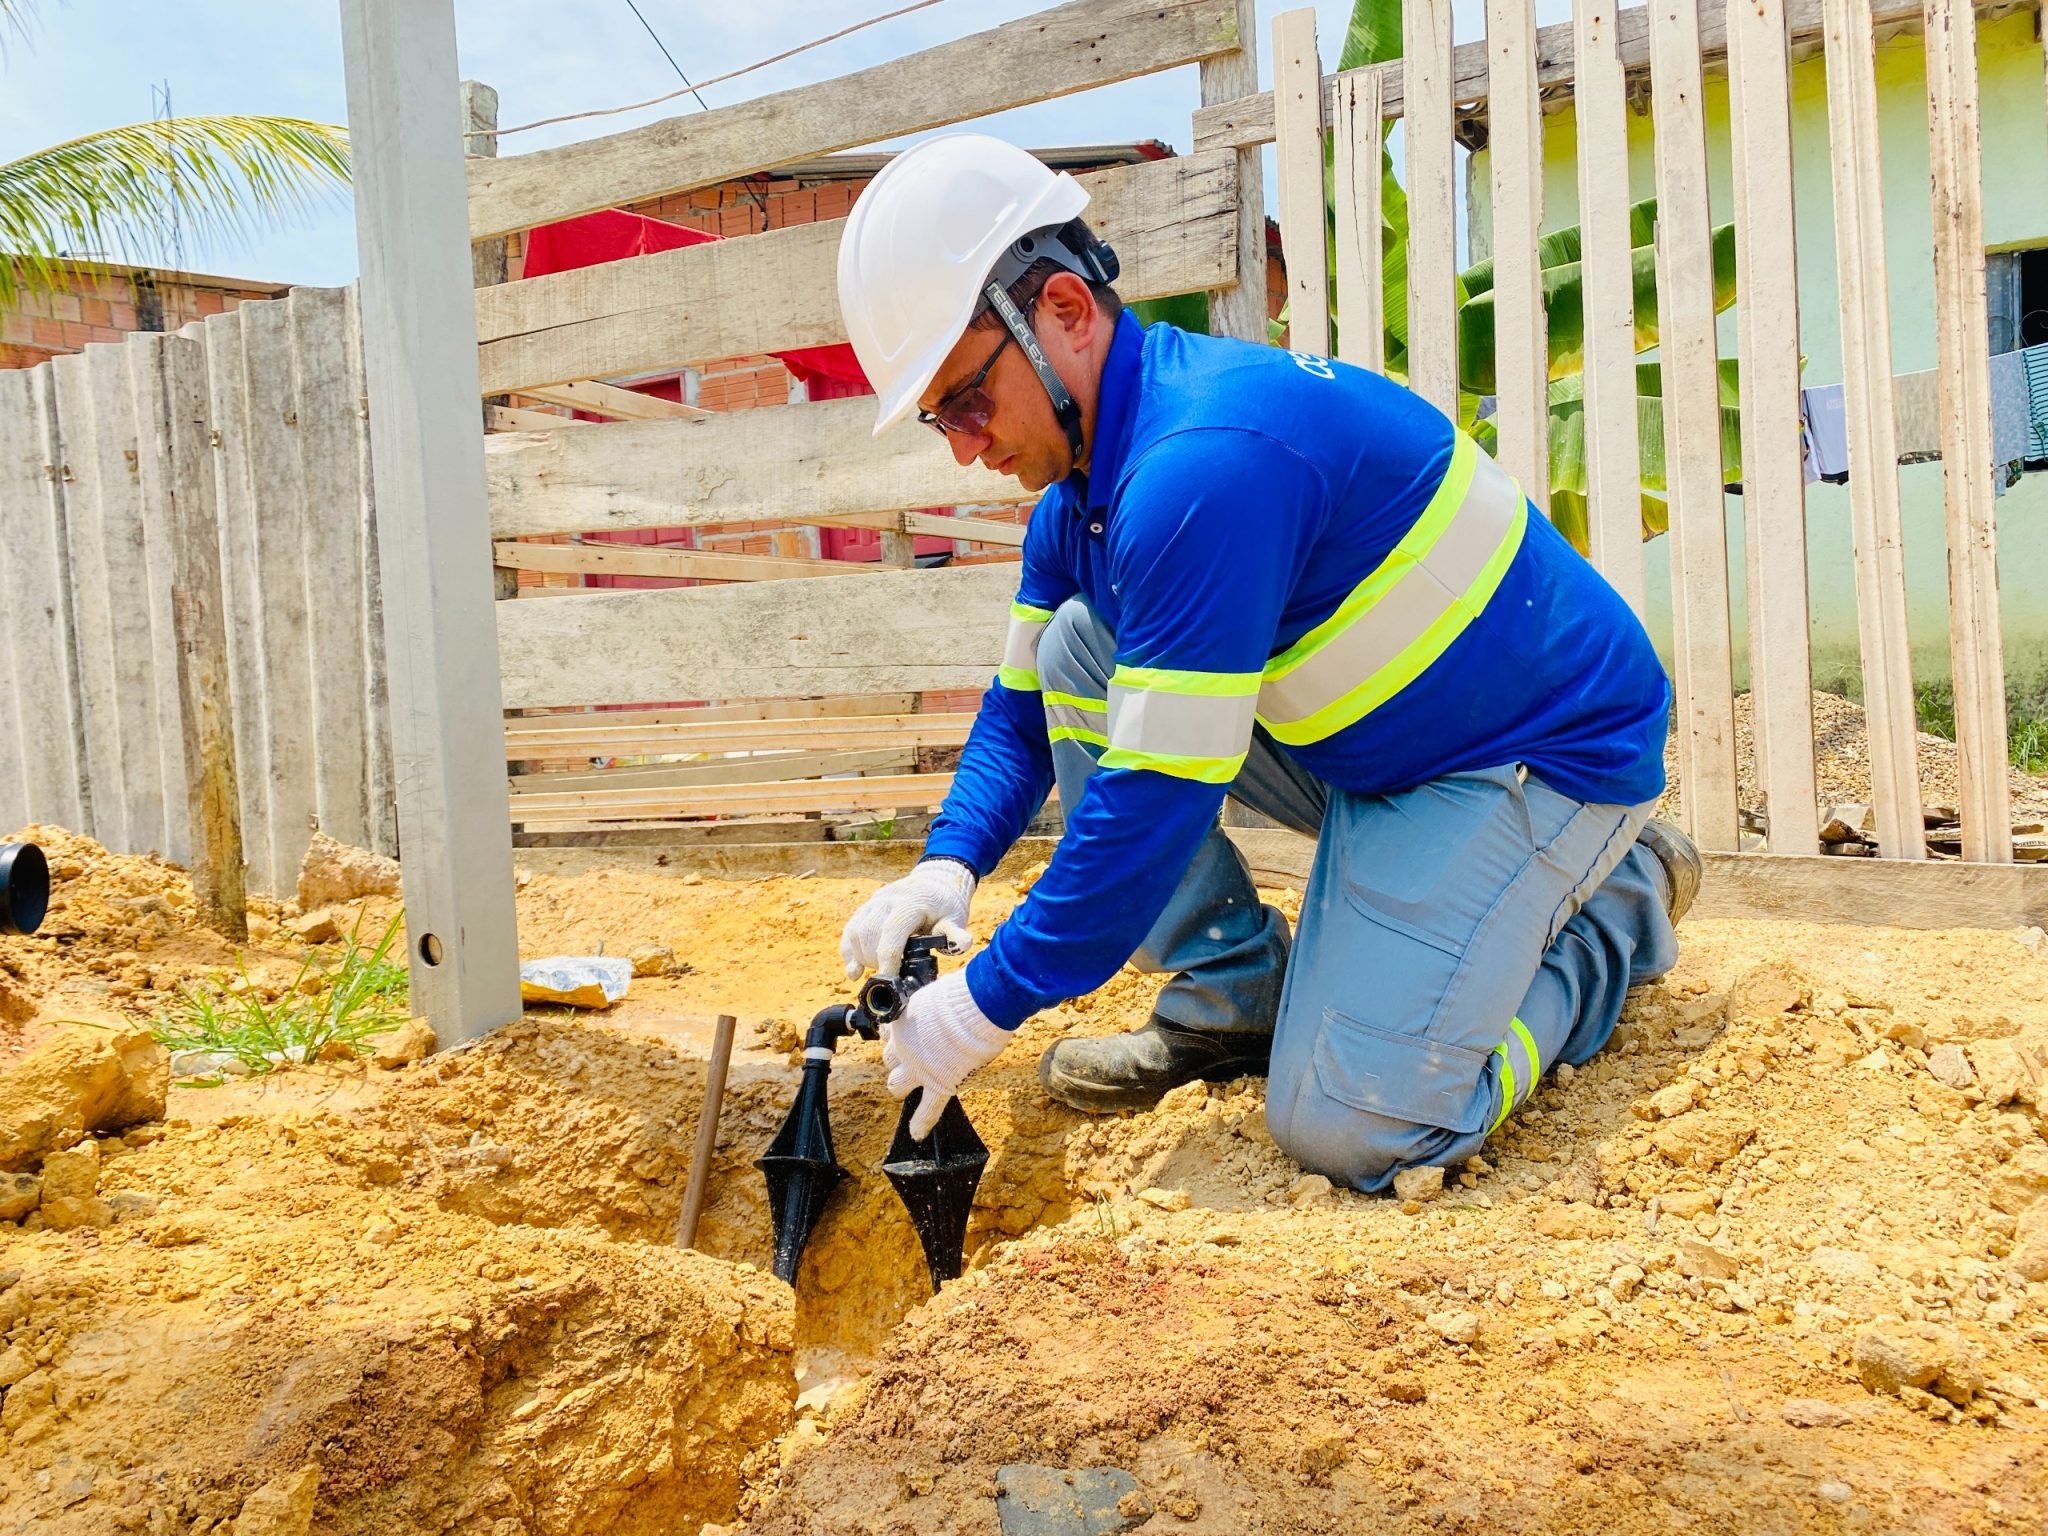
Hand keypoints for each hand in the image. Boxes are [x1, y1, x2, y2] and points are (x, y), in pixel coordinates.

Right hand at [840, 857, 976, 980]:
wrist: (935, 883)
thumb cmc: (946, 906)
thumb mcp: (954, 918)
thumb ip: (954, 933)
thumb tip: (965, 943)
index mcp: (911, 902)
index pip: (892, 931)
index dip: (887, 959)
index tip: (889, 981)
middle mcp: (888, 898)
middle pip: (869, 934)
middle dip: (875, 960)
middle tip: (891, 975)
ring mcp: (874, 901)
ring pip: (856, 932)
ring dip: (861, 957)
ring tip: (878, 970)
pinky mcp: (866, 907)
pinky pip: (850, 930)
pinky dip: (849, 951)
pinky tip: (854, 970)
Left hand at [882, 970, 1011, 1137]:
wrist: (978, 1005)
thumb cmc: (962, 994)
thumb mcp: (933, 995)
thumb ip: (928, 1009)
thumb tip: (935, 1009)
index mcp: (902, 1022)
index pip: (889, 1036)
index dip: (899, 1036)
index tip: (908, 1034)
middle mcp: (904, 1047)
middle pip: (890, 1061)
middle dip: (899, 1060)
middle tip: (914, 1057)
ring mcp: (919, 1068)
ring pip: (897, 1085)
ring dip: (904, 1084)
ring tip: (914, 1084)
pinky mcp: (939, 1084)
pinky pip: (928, 1110)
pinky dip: (922, 1123)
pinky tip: (917, 1134)